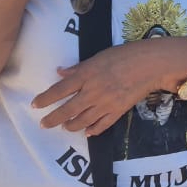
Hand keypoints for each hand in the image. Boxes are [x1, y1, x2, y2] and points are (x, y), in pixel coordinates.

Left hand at [33, 39, 178, 134]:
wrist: (151, 64)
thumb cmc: (125, 55)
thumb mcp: (99, 57)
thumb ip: (79, 68)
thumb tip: (60, 72)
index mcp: (86, 75)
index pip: (59, 90)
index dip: (45, 99)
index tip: (35, 105)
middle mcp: (93, 92)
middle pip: (67, 110)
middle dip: (52, 119)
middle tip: (44, 124)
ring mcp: (105, 104)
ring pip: (82, 121)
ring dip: (71, 126)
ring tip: (65, 126)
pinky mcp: (118, 111)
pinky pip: (102, 125)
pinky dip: (92, 130)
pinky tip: (87, 132)